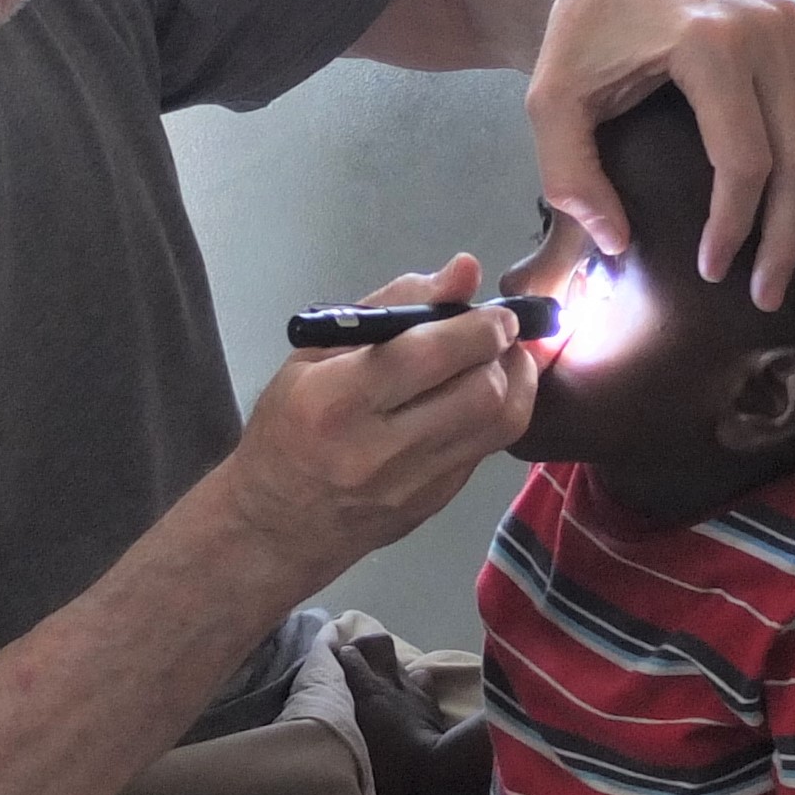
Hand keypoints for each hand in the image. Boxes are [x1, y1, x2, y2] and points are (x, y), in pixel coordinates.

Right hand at [224, 256, 535, 592]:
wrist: (277, 523)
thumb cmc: (288, 426)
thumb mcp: (315, 353)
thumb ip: (393, 304)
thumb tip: (464, 271)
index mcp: (336, 401)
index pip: (427, 355)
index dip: (477, 327)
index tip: (494, 311)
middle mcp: (378, 449)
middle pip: (480, 392)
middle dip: (505, 351)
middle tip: (501, 331)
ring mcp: (413, 484)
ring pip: (500, 424)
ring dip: (516, 381)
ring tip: (503, 358)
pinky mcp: (436, 503)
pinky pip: (488, 449)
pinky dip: (497, 413)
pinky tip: (480, 395)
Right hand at [337, 633, 454, 794]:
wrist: (434, 770)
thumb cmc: (388, 765)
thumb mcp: (354, 745)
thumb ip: (340, 723)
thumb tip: (322, 720)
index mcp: (367, 690)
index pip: (349, 654)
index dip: (339, 653)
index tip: (329, 660)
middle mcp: (389, 681)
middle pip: (379, 642)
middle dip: (366, 645)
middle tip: (355, 660)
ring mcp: (413, 688)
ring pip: (399, 661)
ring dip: (386, 667)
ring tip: (377, 681)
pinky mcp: (431, 701)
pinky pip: (421, 679)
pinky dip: (412, 683)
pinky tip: (405, 696)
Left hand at [530, 0, 794, 309]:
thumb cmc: (585, 28)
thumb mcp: (551, 97)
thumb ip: (569, 173)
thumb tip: (613, 243)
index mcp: (708, 46)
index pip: (742, 157)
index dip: (734, 223)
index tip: (714, 269)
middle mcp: (766, 34)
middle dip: (788, 233)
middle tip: (769, 292)